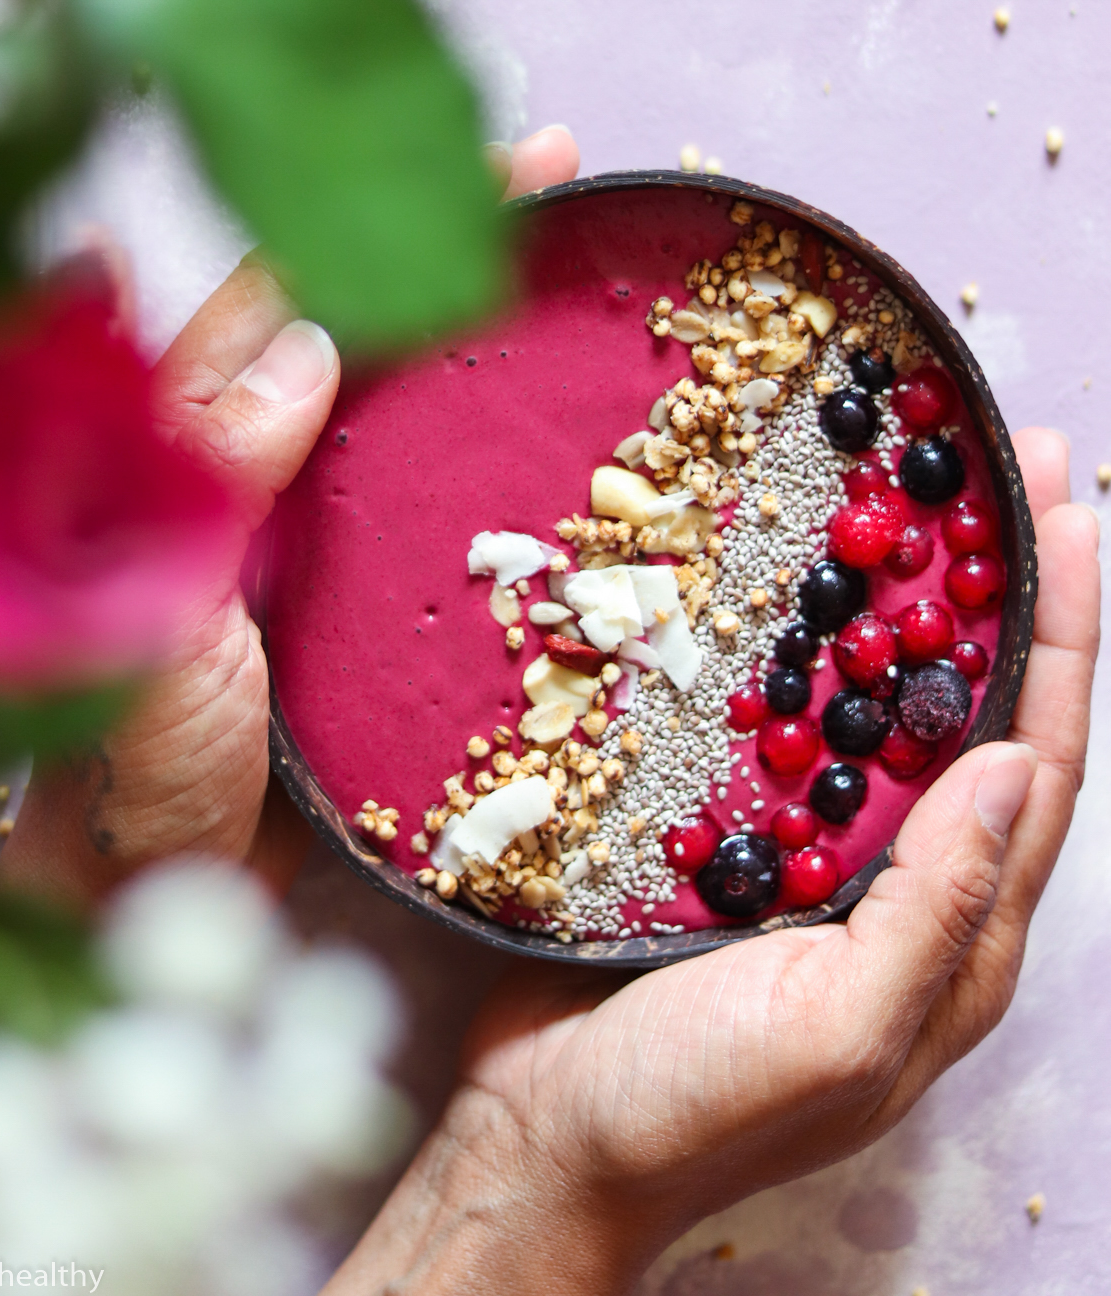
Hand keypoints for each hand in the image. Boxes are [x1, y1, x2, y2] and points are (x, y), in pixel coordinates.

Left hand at [0, 126, 580, 905]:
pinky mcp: (354, 583)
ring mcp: (302, 519)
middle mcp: (237, 458)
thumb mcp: (146, 634)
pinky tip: (550, 409)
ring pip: (392, 383)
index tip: (478, 158)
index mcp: (171, 443)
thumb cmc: (121, 780)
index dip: (376, 216)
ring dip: (473, 313)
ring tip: (577, 252)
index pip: (279, 294)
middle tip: (561, 168)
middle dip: (443, 230)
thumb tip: (303, 354)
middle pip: (348, 311)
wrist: (151, 897)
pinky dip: (485, 426)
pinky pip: (424, 477)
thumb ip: (196, 492)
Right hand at [330, 428, 1098, 1294]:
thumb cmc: (696, 1110)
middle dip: (1003, 585)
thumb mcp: (837, 1031)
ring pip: (881, 702)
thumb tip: (1013, 763)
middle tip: (1009, 461)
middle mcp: (903, 883)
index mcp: (955, 937)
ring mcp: (816, 855)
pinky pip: (786, 720)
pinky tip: (787, 576)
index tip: (1066, 513)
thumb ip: (938, 908)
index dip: (1061, 634)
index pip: (1037, 760)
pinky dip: (801, 641)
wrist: (544, 1141)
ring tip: (914, 489)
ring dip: (905, 594)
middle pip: (974, 709)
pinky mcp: (731, 833)